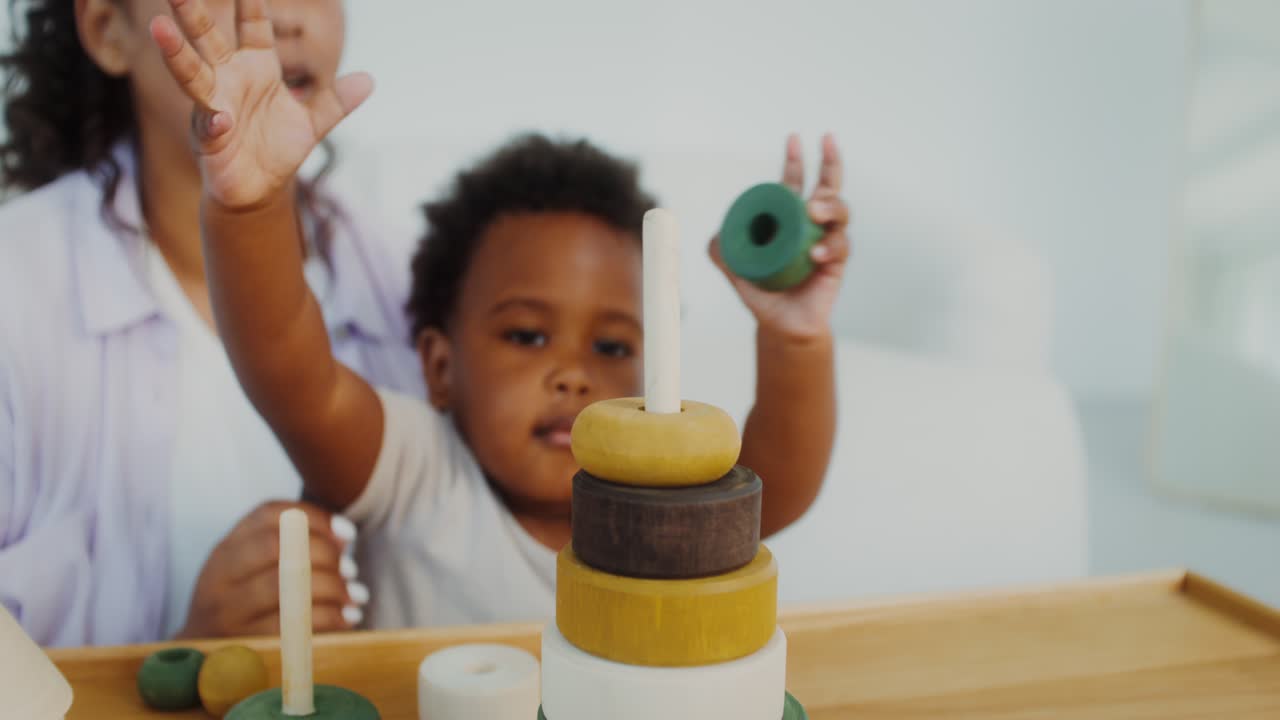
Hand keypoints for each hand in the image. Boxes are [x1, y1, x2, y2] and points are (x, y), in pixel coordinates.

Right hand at [149, 0, 371, 209]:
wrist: (259, 191)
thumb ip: (336, 101)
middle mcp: (229, 80)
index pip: (253, 28)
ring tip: (159, 27)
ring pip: (192, 74)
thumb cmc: (276, 151)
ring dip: (176, 53)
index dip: (252, 4)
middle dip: (193, 12)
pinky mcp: (209, 138)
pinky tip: (220, 119)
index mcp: (256, 68)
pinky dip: (213, 122)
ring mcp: (214, 106)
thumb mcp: (313, 124)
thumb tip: (369, 80)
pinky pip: (209, 126)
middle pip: (209, 38)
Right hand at [175, 501, 365, 638]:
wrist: (204, 654)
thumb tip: (344, 535)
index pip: (269, 515)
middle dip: (326, 554)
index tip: (347, 533)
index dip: (315, 518)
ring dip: (333, 588)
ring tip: (354, 594)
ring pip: (289, 587)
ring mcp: (227, 614)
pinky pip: (295, 626)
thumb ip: (292, 544)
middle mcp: (219, 577)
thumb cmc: (244, 602)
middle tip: (350, 569)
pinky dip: (330, 618)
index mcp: (225, 549)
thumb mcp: (251, 567)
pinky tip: (347, 617)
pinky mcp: (244, 646)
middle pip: (280, 547)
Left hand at [709, 134, 850, 340]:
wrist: (779, 326)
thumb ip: (722, 250)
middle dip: (830, 162)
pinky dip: (828, 247)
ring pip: (839, 214)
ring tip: (813, 211)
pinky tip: (814, 254)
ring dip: (829, 206)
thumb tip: (716, 235)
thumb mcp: (736, 268)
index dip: (796, 160)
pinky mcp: (837, 266)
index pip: (796, 183)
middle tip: (825, 145)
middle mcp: (813, 226)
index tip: (794, 139)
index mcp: (790, 220)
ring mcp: (828, 243)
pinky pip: (840, 249)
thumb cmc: (762, 293)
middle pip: (829, 187)